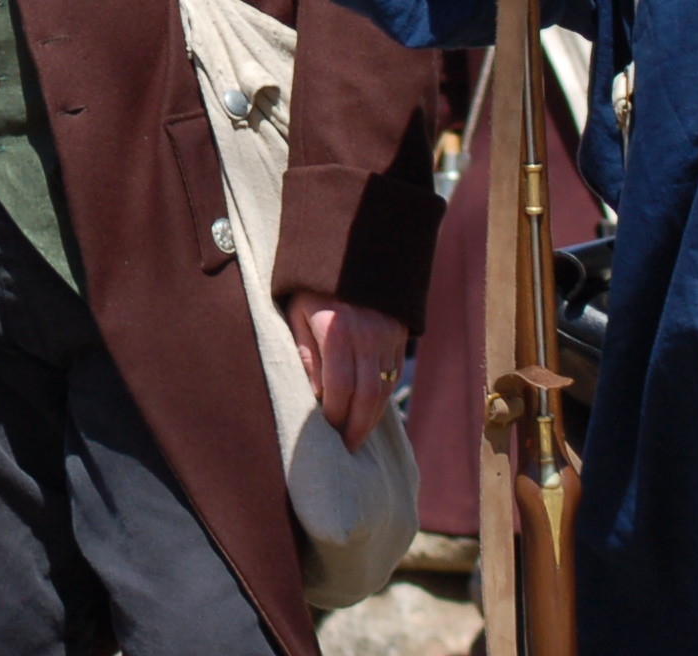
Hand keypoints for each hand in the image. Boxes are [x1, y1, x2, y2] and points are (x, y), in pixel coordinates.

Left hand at [287, 292, 408, 450]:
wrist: (352, 250)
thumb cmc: (312, 287)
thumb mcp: (297, 313)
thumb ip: (305, 352)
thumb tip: (315, 393)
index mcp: (336, 329)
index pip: (339, 387)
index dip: (334, 415)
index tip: (327, 431)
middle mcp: (367, 334)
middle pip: (368, 395)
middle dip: (358, 427)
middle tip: (348, 448)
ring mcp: (388, 334)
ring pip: (385, 388)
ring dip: (372, 417)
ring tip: (358, 435)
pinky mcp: (400, 334)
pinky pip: (394, 374)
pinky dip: (383, 396)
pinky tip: (370, 409)